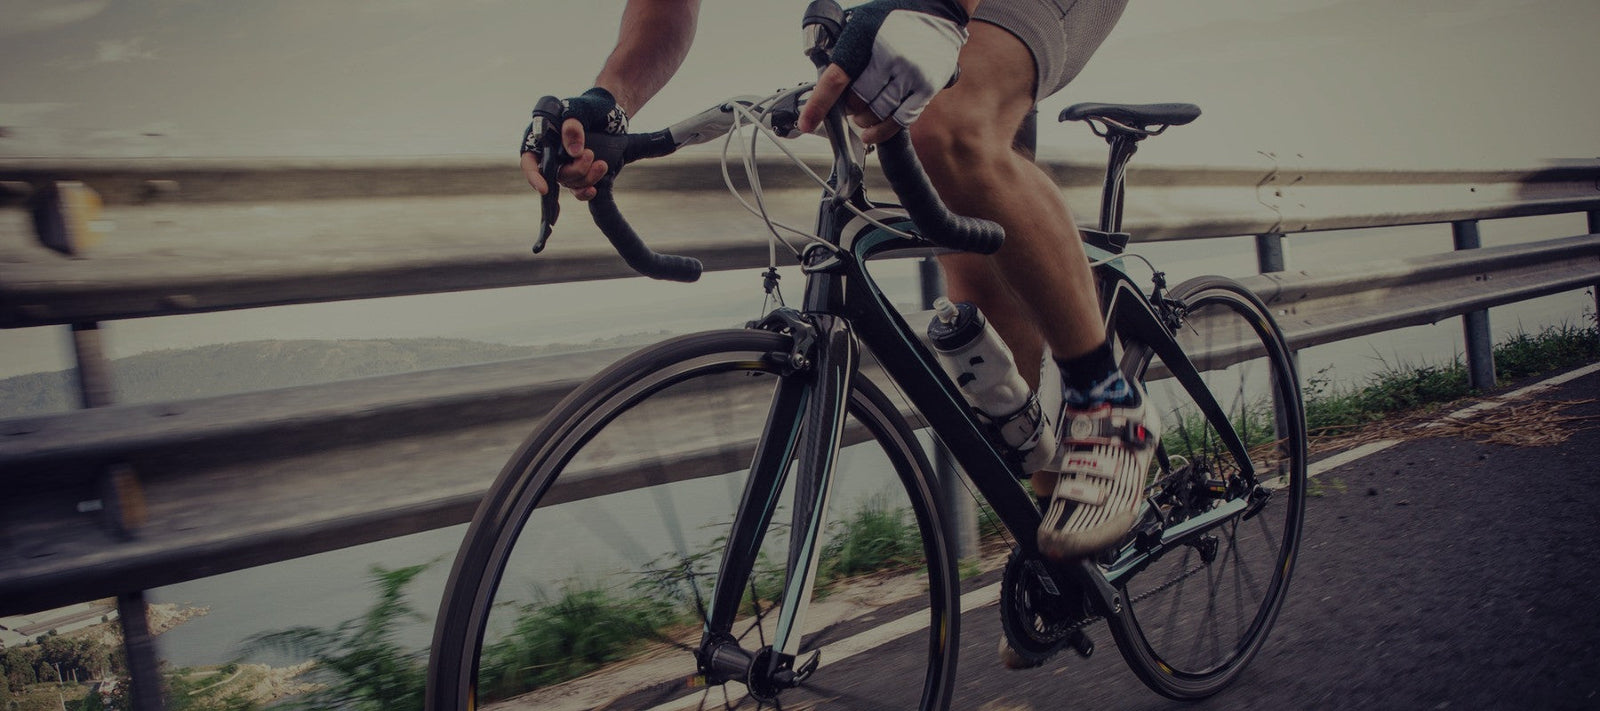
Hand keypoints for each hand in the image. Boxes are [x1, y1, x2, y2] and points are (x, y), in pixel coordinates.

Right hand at [520, 88, 629, 200]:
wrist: (611, 113)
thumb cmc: (591, 107)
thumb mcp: (582, 109)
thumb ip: (574, 126)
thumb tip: (574, 151)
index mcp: (542, 137)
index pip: (529, 160)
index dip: (533, 176)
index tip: (544, 188)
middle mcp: (551, 154)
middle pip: (555, 174)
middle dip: (575, 169)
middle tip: (589, 154)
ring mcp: (565, 165)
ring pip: (570, 182)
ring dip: (587, 177)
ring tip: (601, 164)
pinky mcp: (580, 173)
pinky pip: (578, 190)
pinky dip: (585, 192)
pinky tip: (593, 190)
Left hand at [798, 0, 967, 143]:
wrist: (938, 9)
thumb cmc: (894, 18)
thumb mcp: (862, 22)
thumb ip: (845, 48)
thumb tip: (824, 80)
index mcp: (866, 37)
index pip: (837, 78)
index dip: (819, 104)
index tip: (806, 123)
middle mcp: (889, 56)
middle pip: (857, 101)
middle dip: (848, 108)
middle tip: (849, 105)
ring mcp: (910, 73)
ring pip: (877, 113)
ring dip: (864, 121)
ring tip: (861, 118)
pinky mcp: (926, 87)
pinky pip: (900, 120)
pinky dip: (882, 131)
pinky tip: (871, 134)